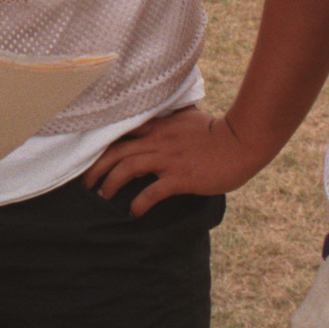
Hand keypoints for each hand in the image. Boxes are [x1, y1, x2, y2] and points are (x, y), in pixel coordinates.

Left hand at [83, 107, 263, 216]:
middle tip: (86, 184)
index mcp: (158, 126)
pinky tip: (134, 212)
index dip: (101, 146)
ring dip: (110, 184)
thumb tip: (163, 115)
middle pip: (115, 152)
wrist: (241, 142)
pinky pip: (151, 192)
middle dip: (96, 168)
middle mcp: (157, 141)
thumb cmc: (218, 131)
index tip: (89, 158)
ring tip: (103, 197)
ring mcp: (168, 159)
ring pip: (127, 169)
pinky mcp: (180, 177)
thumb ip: (171, 117)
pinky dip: (138, 203)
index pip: (120, 132)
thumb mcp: (189, 116)